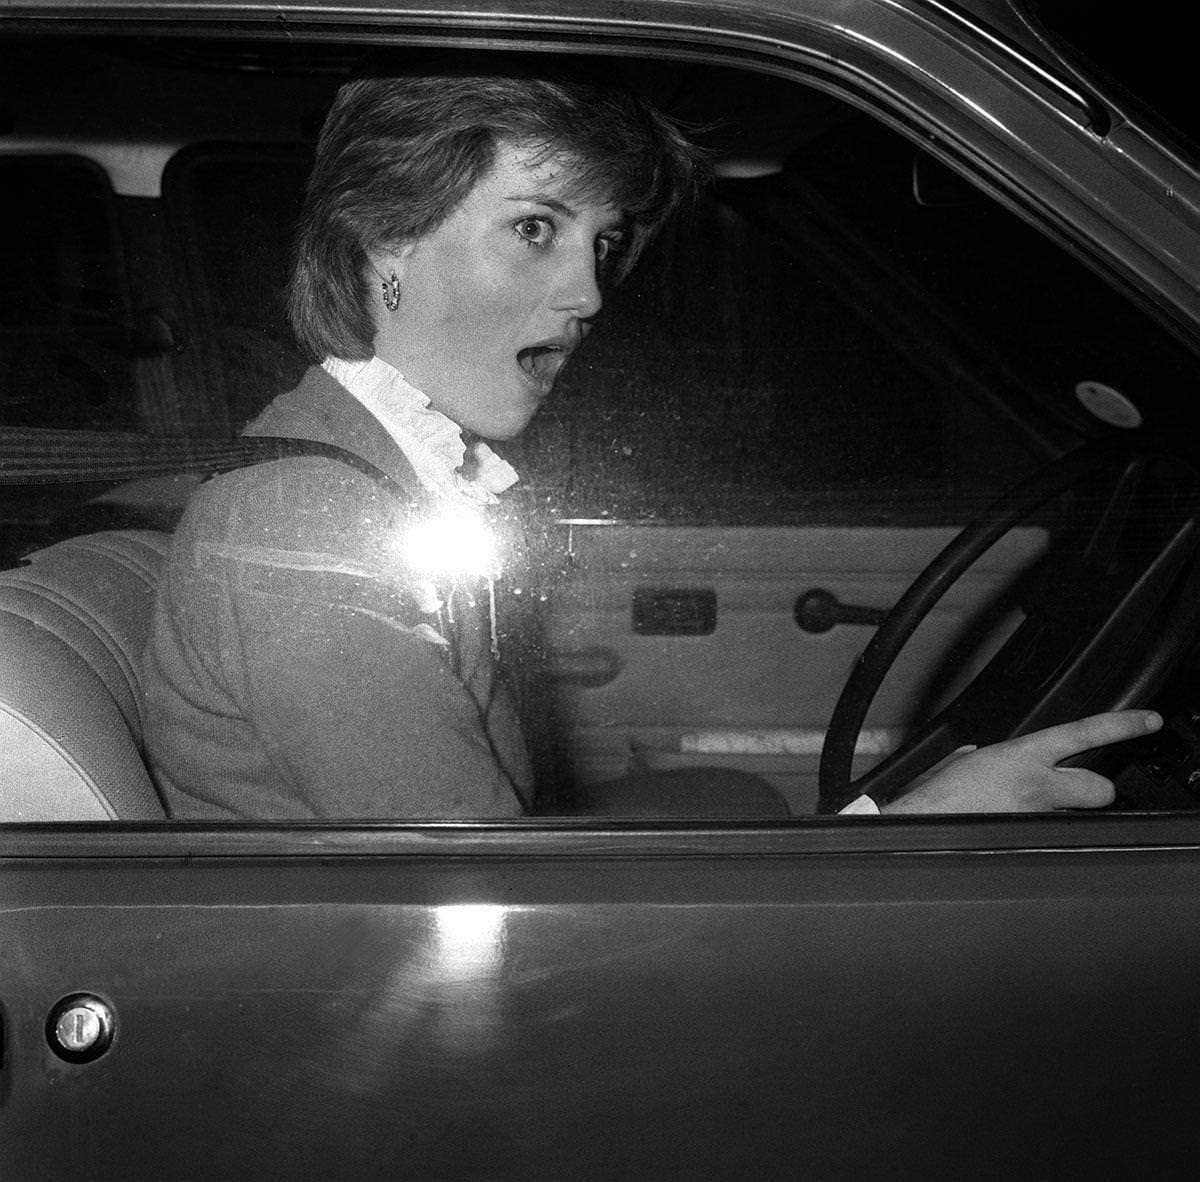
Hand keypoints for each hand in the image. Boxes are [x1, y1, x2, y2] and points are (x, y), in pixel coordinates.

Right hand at [880, 710, 1161, 813]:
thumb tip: (986, 759)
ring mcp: (1038, 820)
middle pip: (1102, 788)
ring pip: (1077, 816)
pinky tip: (1008, 827)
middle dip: (1094, 787)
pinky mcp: (1031, 842)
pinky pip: (1048, 834)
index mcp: (1021, 756)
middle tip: (1074, 787)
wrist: (921, 827)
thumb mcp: (961, 760)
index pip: (1084, 734)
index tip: (1148, 721)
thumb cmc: (935, 796)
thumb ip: (986, 757)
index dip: (1122, 725)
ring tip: (1026, 810)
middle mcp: (1038, 788)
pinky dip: (1033, 829)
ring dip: (1060, 812)